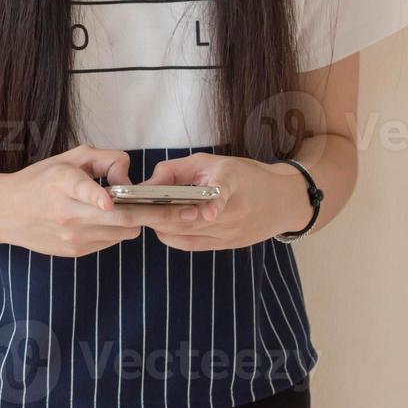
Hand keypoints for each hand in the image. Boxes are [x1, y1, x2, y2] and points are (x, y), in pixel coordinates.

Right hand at [0, 144, 146, 257]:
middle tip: (185, 209)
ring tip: (134, 207)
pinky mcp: (75, 251)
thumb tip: (130, 178)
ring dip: (134, 220)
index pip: (82, 189)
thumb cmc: (40, 181)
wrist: (6, 212)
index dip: (97, 195)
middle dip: (155, 214)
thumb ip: (104, 159)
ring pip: (124, 231)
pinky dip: (117, 229)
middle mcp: (67, 212)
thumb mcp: (67, 159)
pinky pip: (111, 241)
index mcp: (62, 183)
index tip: (108, 200)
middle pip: (120, 218)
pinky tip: (106, 219)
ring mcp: (72, 236)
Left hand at [132, 152, 307, 251]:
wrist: (284, 201)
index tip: (145, 199)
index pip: (205, 194)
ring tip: (135, 215)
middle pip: (182, 218)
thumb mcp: (211, 162)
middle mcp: (230, 213)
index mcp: (230, 184)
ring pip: (183, 233)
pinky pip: (190, 245)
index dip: (172, 201)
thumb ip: (176, 170)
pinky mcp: (226, 246)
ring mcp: (228, 233)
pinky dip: (170, 235)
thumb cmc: (244, 175)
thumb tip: (146, 184)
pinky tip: (158, 225)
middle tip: (124, 209)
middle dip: (150, 214)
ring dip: (158, 225)